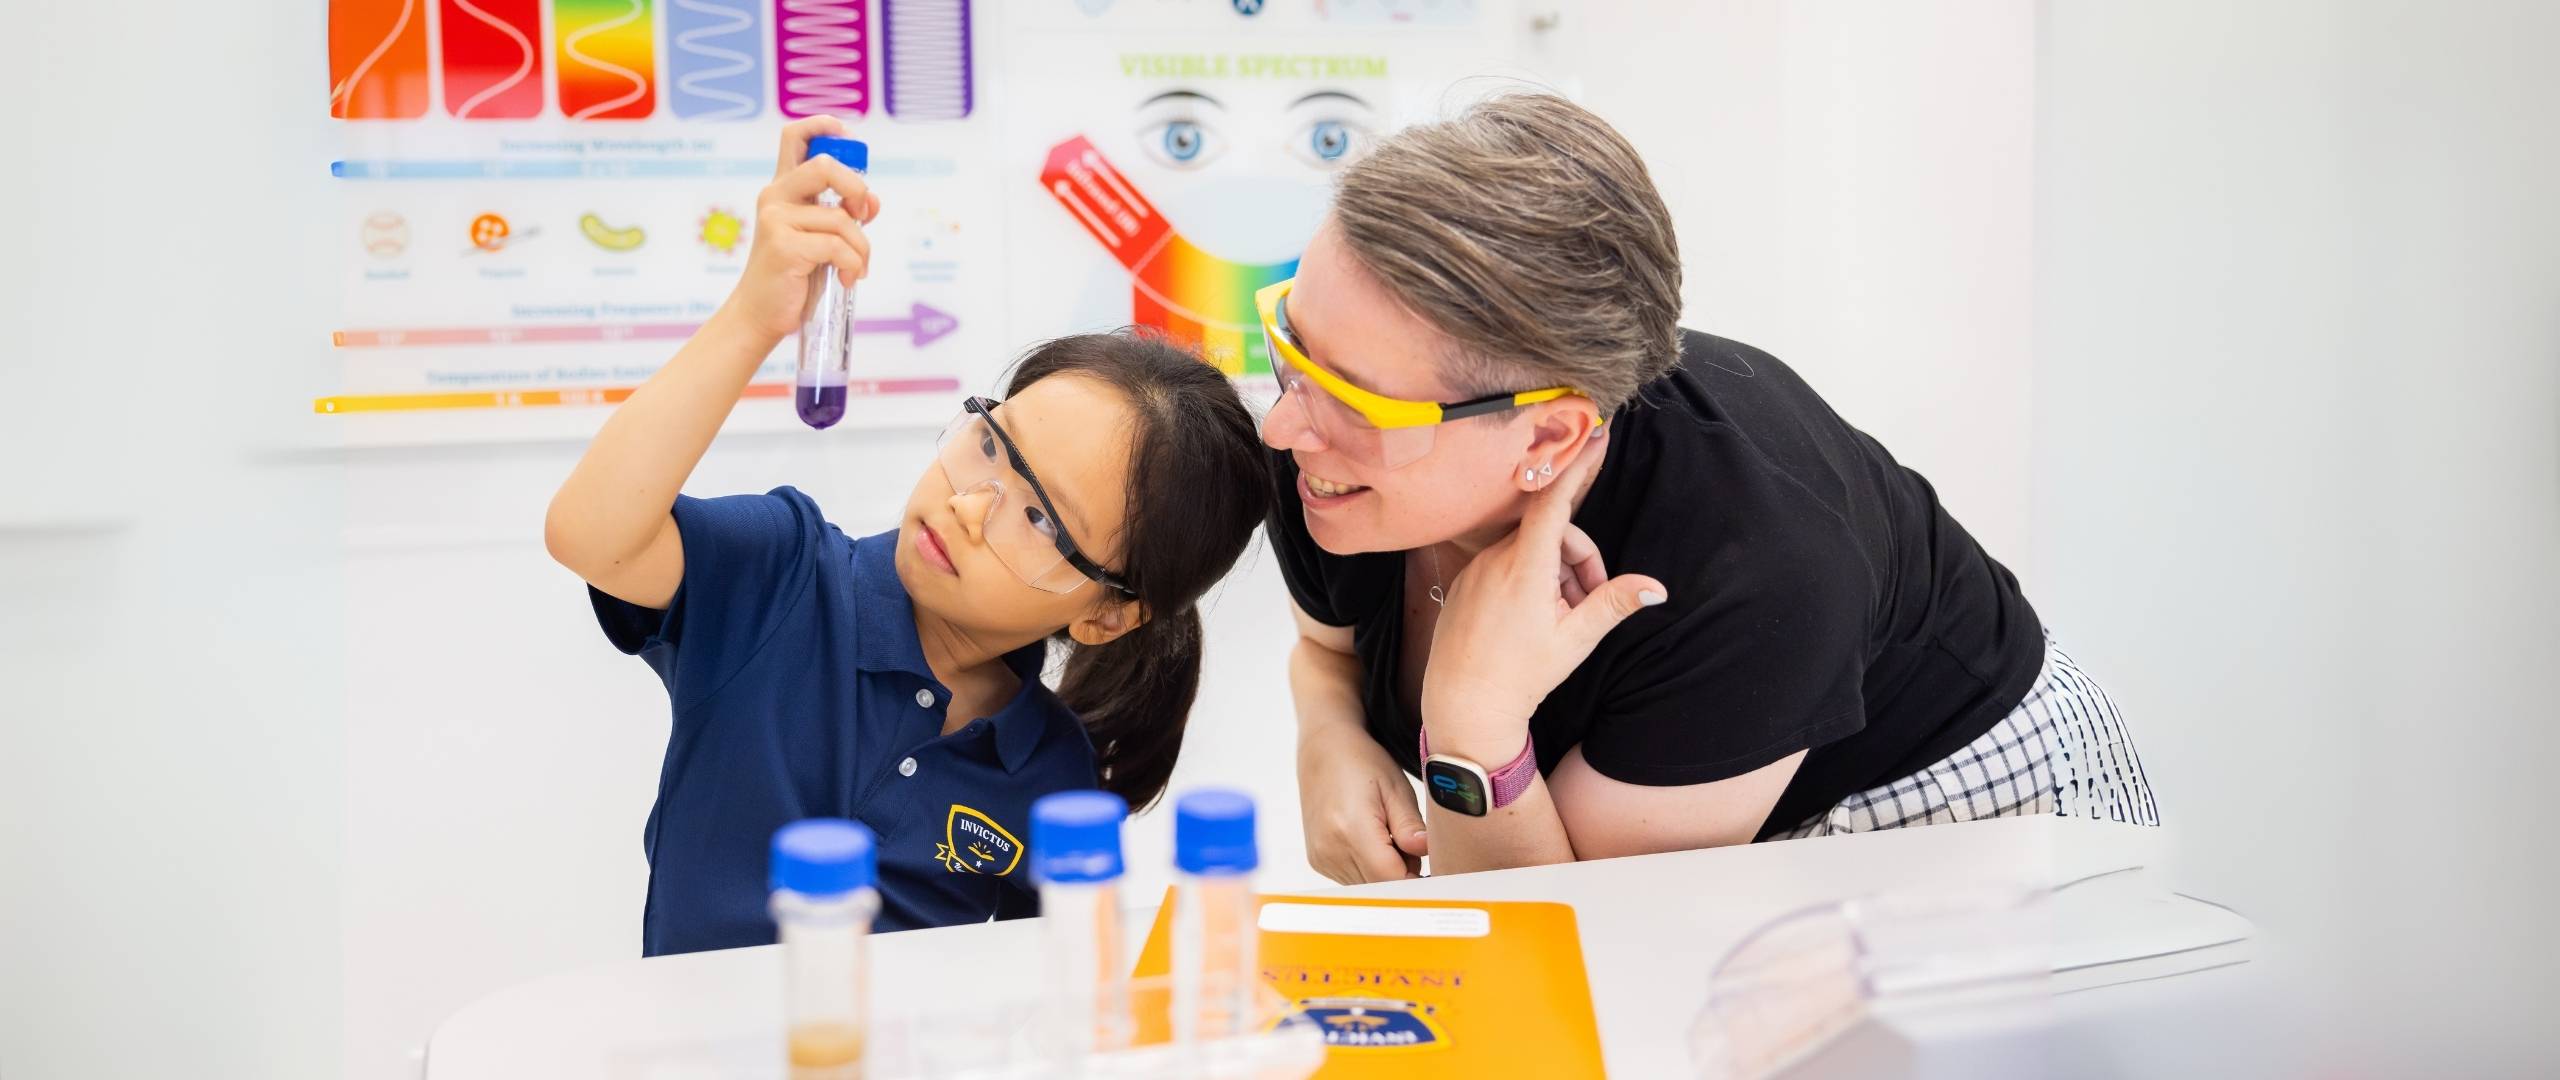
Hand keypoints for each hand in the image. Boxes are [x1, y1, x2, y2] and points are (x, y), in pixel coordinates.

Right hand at [719, 116, 882, 341]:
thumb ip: (843, 214)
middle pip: (825, 165)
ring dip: (861, 248)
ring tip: (854, 267)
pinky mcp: (784, 246)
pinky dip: (853, 265)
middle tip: (863, 217)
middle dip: (857, 189)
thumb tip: (872, 201)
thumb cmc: (793, 275)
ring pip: (841, 218)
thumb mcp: (821, 237)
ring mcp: (776, 220)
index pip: (795, 136)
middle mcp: (775, 196)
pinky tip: (846, 278)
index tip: (848, 138)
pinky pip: (838, 247)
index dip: (825, 127)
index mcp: (784, 189)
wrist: (761, 314)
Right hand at [1298, 720, 1430, 883]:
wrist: (1324, 751)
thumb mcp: (1396, 788)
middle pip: (1380, 886)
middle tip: (1411, 842)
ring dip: (1386, 872)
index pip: (1391, 878)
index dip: (1417, 880)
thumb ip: (1411, 826)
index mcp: (1351, 828)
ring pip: (1368, 887)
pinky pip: (1354, 880)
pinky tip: (1372, 841)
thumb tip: (1426, 854)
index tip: (1435, 872)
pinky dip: (1370, 869)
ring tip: (1389, 836)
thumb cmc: (1362, 763)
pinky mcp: (1318, 860)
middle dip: (1404, 874)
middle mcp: (1330, 848)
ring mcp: (1321, 857)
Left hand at [1422, 451, 1666, 755]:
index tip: (1597, 434)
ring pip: (1529, 549)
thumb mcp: (1575, 640)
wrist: (1464, 707)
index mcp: (1524, 568)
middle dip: (1579, 559)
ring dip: (1555, 573)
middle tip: (1588, 602)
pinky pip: (1505, 563)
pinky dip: (1528, 579)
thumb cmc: (1521, 676)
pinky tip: (1531, 618)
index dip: (1578, 466)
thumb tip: (1656, 588)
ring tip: (1559, 618)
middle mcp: (1495, 559)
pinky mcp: (1465, 581)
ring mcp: (1476, 568)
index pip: (1555, 501)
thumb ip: (1613, 604)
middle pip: (1552, 533)